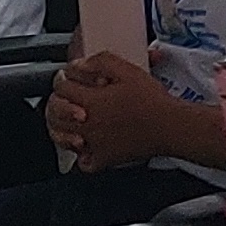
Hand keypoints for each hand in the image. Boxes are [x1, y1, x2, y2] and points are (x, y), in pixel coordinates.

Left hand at [49, 49, 186, 167]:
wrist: (169, 126)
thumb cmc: (152, 100)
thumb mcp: (127, 70)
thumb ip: (100, 62)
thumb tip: (79, 64)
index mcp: (91, 101)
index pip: (61, 88)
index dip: (62, 78)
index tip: (66, 76)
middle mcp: (88, 124)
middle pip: (56, 114)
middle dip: (57, 102)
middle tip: (65, 96)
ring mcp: (95, 144)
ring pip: (64, 138)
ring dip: (62, 127)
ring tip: (71, 119)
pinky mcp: (106, 158)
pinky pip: (85, 163)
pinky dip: (83, 156)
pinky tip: (88, 146)